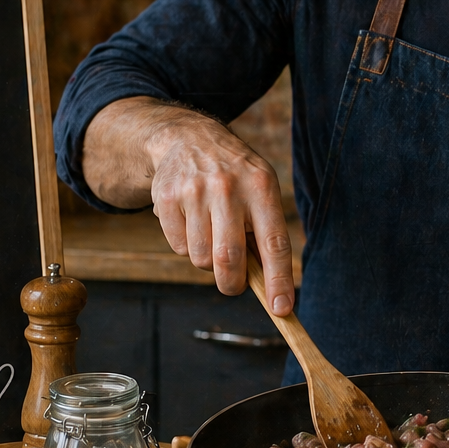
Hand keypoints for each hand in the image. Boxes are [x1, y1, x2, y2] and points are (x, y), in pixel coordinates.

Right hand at [82, 97, 295, 314]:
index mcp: (262, 186)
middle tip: (232, 284)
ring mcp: (194, 191)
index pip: (274, 242)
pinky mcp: (166, 198)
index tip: (282, 308)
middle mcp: (228, 187)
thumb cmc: (236, 176)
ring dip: (207, 261)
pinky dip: (186, 246)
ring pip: (201, 259)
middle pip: (229, 259)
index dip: (278, 280)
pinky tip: (191, 221)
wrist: (189, 139)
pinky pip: (178, 248)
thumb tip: (271, 288)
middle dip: (232, 283)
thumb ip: (266, 233)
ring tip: (211, 234)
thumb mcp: (260, 190)